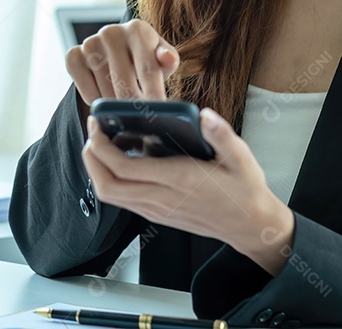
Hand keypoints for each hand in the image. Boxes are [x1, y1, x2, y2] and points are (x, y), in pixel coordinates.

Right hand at [65, 20, 179, 104]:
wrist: (116, 52)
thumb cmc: (145, 58)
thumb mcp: (161, 59)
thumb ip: (168, 60)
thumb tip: (167, 58)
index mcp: (137, 29)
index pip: (146, 69)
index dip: (152, 94)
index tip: (157, 114)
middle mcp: (111, 32)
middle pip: (123, 82)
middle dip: (133, 106)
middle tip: (140, 120)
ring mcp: (89, 43)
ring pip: (104, 89)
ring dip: (114, 105)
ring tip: (123, 107)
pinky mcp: (73, 55)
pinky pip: (84, 89)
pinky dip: (95, 100)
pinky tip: (104, 98)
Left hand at [81, 107, 294, 274]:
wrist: (250, 225)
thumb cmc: (244, 189)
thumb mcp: (241, 157)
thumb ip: (222, 135)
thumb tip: (204, 115)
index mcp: (178, 180)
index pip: (124, 168)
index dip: (101, 146)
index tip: (97, 123)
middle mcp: (161, 199)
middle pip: (107, 185)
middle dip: (91, 157)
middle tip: (93, 131)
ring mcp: (156, 210)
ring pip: (111, 195)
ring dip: (98, 168)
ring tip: (104, 142)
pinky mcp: (156, 214)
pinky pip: (122, 198)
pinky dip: (112, 177)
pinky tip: (123, 156)